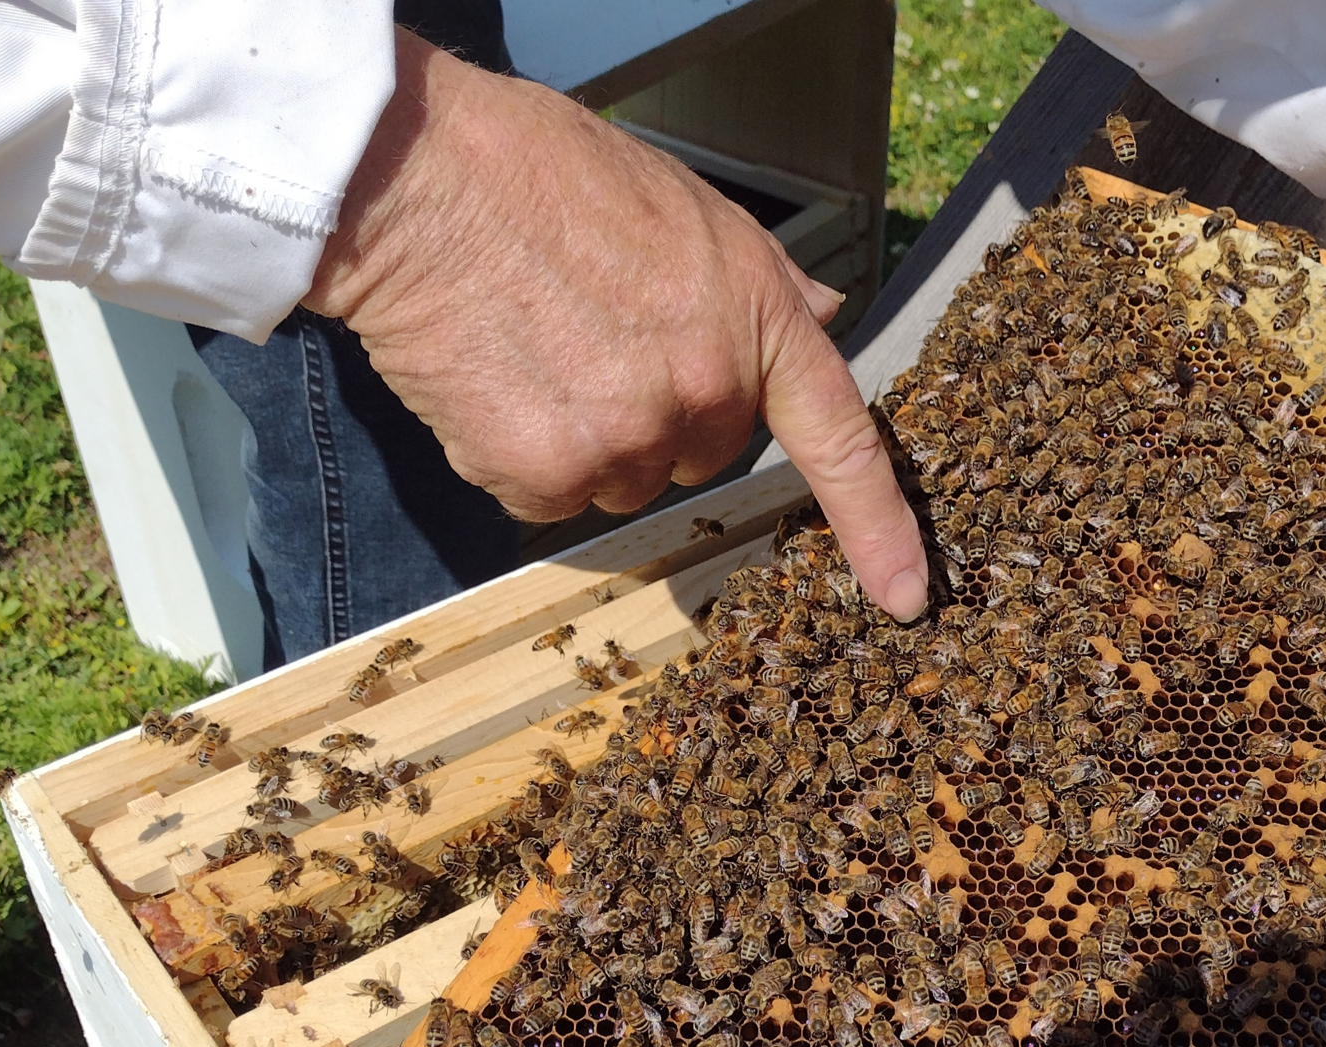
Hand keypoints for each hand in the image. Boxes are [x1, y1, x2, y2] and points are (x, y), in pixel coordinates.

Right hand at [305, 30, 929, 619]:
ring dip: (585, 436)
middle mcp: (707, 391)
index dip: (879, 529)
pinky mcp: (547, 472)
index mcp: (756, 320)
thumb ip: (762, 282)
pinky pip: (549, 495)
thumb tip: (822, 318)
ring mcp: (628, 439)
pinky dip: (520, 454)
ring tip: (537, 345)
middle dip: (657, 414)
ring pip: (622, 479)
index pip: (842, 441)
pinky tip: (498, 378)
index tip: (906, 593)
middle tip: (592, 336)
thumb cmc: (543, 174)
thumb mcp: (690, 207)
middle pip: (700, 457)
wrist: (420, 180)